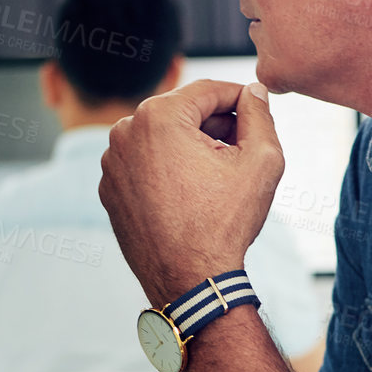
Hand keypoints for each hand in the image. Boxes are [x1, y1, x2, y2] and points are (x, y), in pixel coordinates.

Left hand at [99, 80, 283, 305]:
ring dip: (190, 147)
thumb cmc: (225, 223)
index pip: (208, 91)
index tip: (258, 111)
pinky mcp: (110, 189)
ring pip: (162, 138)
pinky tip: (192, 195)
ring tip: (217, 177)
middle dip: (215, 125)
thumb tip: (254, 92)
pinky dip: (168, 170)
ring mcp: (112, 162)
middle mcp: (125, 132)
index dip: (241, 98)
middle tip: (243, 150)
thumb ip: (260, 115)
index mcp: (158, 116)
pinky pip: (144, 165)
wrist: (190, 281)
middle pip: (182, 112)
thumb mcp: (260, 161)